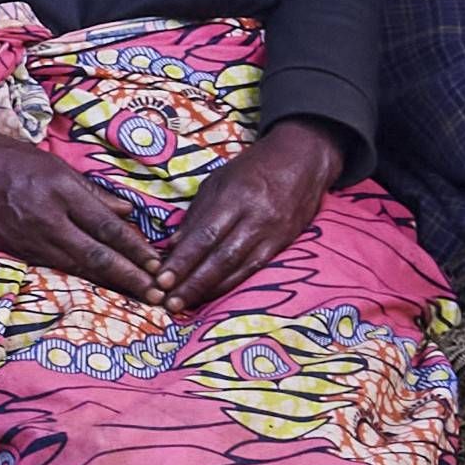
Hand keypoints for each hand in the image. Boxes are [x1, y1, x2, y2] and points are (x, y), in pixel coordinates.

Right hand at [0, 109, 169, 302]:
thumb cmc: (9, 157)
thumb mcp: (54, 164)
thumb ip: (90, 192)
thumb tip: (126, 214)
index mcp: (60, 191)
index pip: (106, 226)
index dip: (135, 248)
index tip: (158, 264)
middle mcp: (46, 219)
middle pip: (96, 255)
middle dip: (130, 277)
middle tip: (157, 295)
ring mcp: (28, 239)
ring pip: (77, 268)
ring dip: (109, 285)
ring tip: (135, 297)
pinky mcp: (14, 250)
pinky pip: (54, 268)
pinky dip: (80, 280)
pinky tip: (97, 288)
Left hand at [157, 119, 349, 318]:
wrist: (303, 160)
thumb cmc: (252, 168)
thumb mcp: (218, 181)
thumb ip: (197, 214)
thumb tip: (173, 246)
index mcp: (235, 197)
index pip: (204, 235)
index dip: (183, 260)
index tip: (161, 279)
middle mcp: (256, 217)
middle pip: (220, 257)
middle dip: (193, 283)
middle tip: (169, 302)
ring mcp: (273, 233)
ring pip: (238, 268)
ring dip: (210, 290)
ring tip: (185, 305)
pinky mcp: (284, 243)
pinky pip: (254, 269)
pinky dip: (231, 284)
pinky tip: (212, 294)